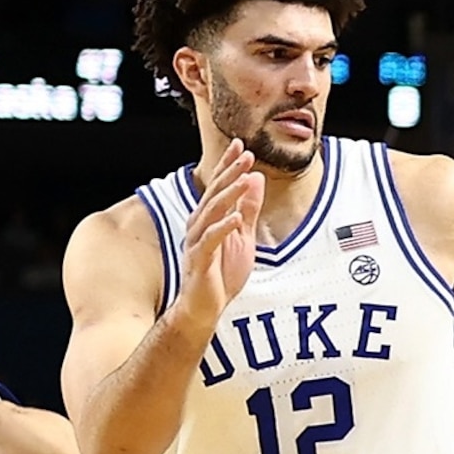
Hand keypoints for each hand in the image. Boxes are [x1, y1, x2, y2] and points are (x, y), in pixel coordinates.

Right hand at [175, 142, 263, 325]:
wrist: (204, 308)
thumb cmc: (221, 274)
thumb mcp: (243, 238)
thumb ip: (248, 209)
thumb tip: (256, 178)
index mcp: (209, 218)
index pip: (218, 186)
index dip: (228, 166)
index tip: (241, 145)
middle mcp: (199, 225)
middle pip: (215, 193)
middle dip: (230, 172)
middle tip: (246, 154)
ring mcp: (197, 242)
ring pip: (212, 212)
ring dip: (229, 194)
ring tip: (245, 179)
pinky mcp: (198, 261)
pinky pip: (210, 241)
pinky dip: (222, 229)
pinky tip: (235, 219)